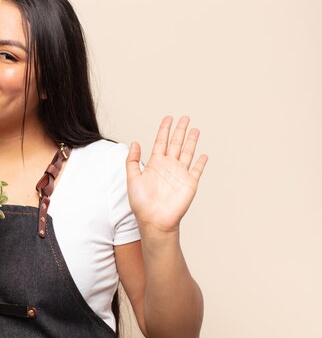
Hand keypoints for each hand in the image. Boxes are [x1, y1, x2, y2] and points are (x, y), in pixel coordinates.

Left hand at [126, 116, 207, 235]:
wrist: (154, 220)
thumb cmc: (141, 203)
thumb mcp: (132, 179)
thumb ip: (132, 161)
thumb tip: (134, 143)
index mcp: (155, 164)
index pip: (161, 141)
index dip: (164, 129)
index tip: (168, 118)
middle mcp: (168, 166)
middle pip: (175, 143)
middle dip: (180, 130)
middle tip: (184, 117)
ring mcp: (180, 174)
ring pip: (187, 152)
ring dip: (192, 141)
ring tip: (195, 129)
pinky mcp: (190, 183)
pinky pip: (197, 170)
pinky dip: (201, 162)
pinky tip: (204, 154)